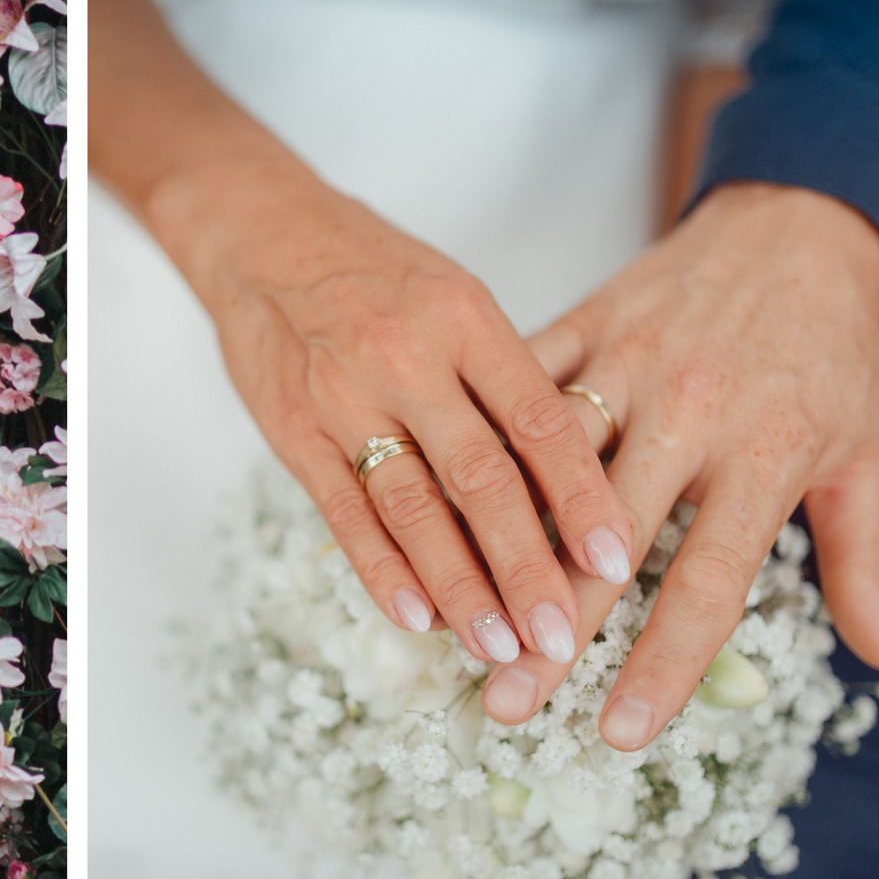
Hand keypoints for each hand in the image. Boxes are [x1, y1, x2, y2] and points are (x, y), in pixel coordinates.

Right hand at [188, 174, 636, 670]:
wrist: (260, 231)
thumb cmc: (372, 268)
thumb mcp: (454, 296)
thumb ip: (502, 378)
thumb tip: (567, 478)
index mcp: (462, 317)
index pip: (538, 420)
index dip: (582, 496)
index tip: (618, 559)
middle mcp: (404, 356)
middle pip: (480, 478)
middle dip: (526, 567)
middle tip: (561, 635)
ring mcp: (342, 395)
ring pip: (412, 506)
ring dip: (460, 586)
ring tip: (499, 646)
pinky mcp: (290, 427)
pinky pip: (344, 509)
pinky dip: (382, 567)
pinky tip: (417, 616)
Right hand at [468, 182, 878, 737]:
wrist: (794, 227)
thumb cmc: (829, 347)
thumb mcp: (865, 452)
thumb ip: (863, 554)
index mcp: (762, 451)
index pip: (706, 580)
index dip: (661, 662)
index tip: (617, 728)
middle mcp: (687, 412)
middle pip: (605, 540)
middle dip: (553, 628)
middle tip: (508, 699)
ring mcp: (624, 364)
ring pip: (544, 467)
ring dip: (495, 547)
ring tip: (454, 619)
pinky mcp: (580, 326)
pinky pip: (516, 390)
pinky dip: (472, 443)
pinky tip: (430, 500)